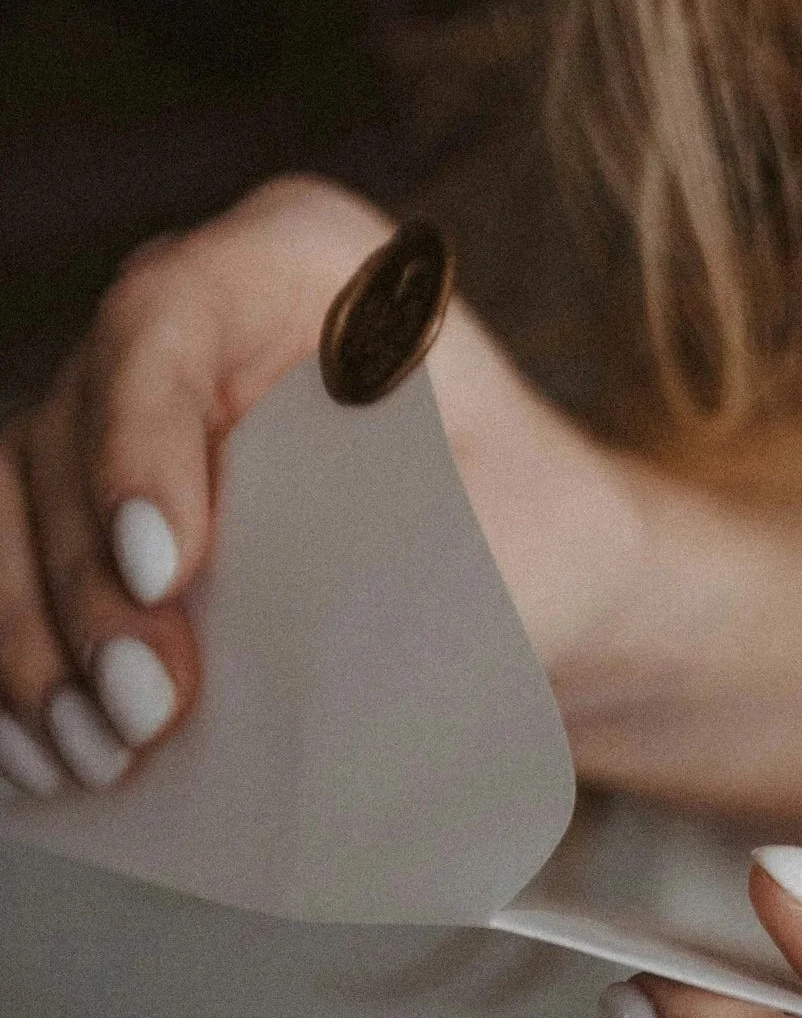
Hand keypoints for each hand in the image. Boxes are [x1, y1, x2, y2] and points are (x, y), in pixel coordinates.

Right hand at [0, 174, 643, 796]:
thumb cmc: (531, 536)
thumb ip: (406, 563)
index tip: (167, 573)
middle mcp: (189, 310)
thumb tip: (296, 652)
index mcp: (302, 260)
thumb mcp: (507, 532)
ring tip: (90, 757)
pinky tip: (36, 755)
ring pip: (12, 503)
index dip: (137, 445)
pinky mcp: (86, 491)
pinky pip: (11, 562)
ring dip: (30, 642)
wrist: (533, 574)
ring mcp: (121, 399)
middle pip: (70, 429)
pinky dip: (16, 656)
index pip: (165, 321)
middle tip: (144, 712)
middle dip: (85, 590)